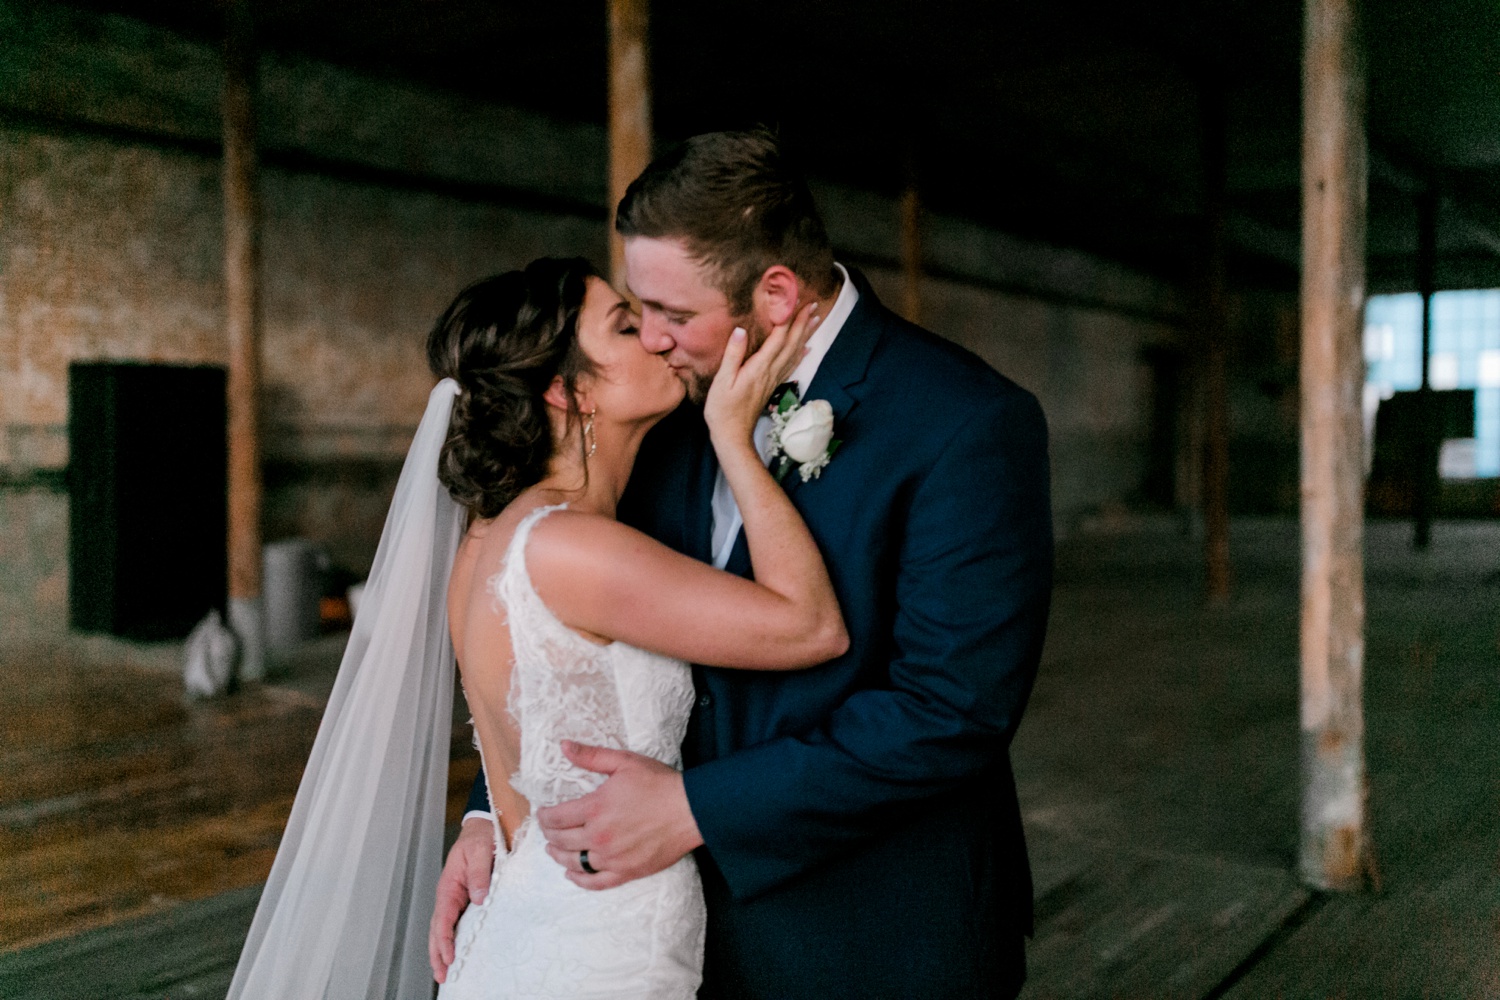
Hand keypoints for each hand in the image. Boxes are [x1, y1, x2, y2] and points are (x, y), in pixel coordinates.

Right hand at [429, 816, 495, 983]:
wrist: (483, 829)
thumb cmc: (480, 838)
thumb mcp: (480, 851)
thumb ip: (480, 874)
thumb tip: (479, 899)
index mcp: (449, 886)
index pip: (442, 918)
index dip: (444, 939)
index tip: (448, 956)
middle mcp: (450, 896)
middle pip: (438, 930)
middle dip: (438, 954)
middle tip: (442, 976)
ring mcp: (456, 900)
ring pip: (444, 929)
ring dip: (443, 951)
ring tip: (445, 972)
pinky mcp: (466, 900)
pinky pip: (457, 923)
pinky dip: (453, 940)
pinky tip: (456, 953)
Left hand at [535, 741, 703, 889]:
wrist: (690, 810)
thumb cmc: (659, 784)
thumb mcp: (624, 762)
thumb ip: (592, 756)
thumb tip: (564, 745)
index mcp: (595, 808)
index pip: (556, 818)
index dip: (544, 817)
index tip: (543, 813)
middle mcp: (599, 836)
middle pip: (561, 840)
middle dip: (549, 834)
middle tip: (548, 829)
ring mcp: (612, 857)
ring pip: (573, 863)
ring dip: (559, 856)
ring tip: (554, 850)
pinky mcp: (627, 872)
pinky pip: (595, 882)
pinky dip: (580, 880)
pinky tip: (573, 874)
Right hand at [703, 300, 820, 450]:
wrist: (733, 436)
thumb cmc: (722, 409)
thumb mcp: (722, 381)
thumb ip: (733, 355)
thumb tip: (740, 330)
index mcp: (759, 368)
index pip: (778, 338)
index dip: (788, 318)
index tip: (796, 301)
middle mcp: (770, 372)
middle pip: (791, 343)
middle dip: (802, 322)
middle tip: (812, 304)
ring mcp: (773, 380)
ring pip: (794, 353)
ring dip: (805, 335)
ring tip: (815, 319)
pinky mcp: (772, 386)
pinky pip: (791, 366)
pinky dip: (800, 354)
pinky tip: (806, 348)